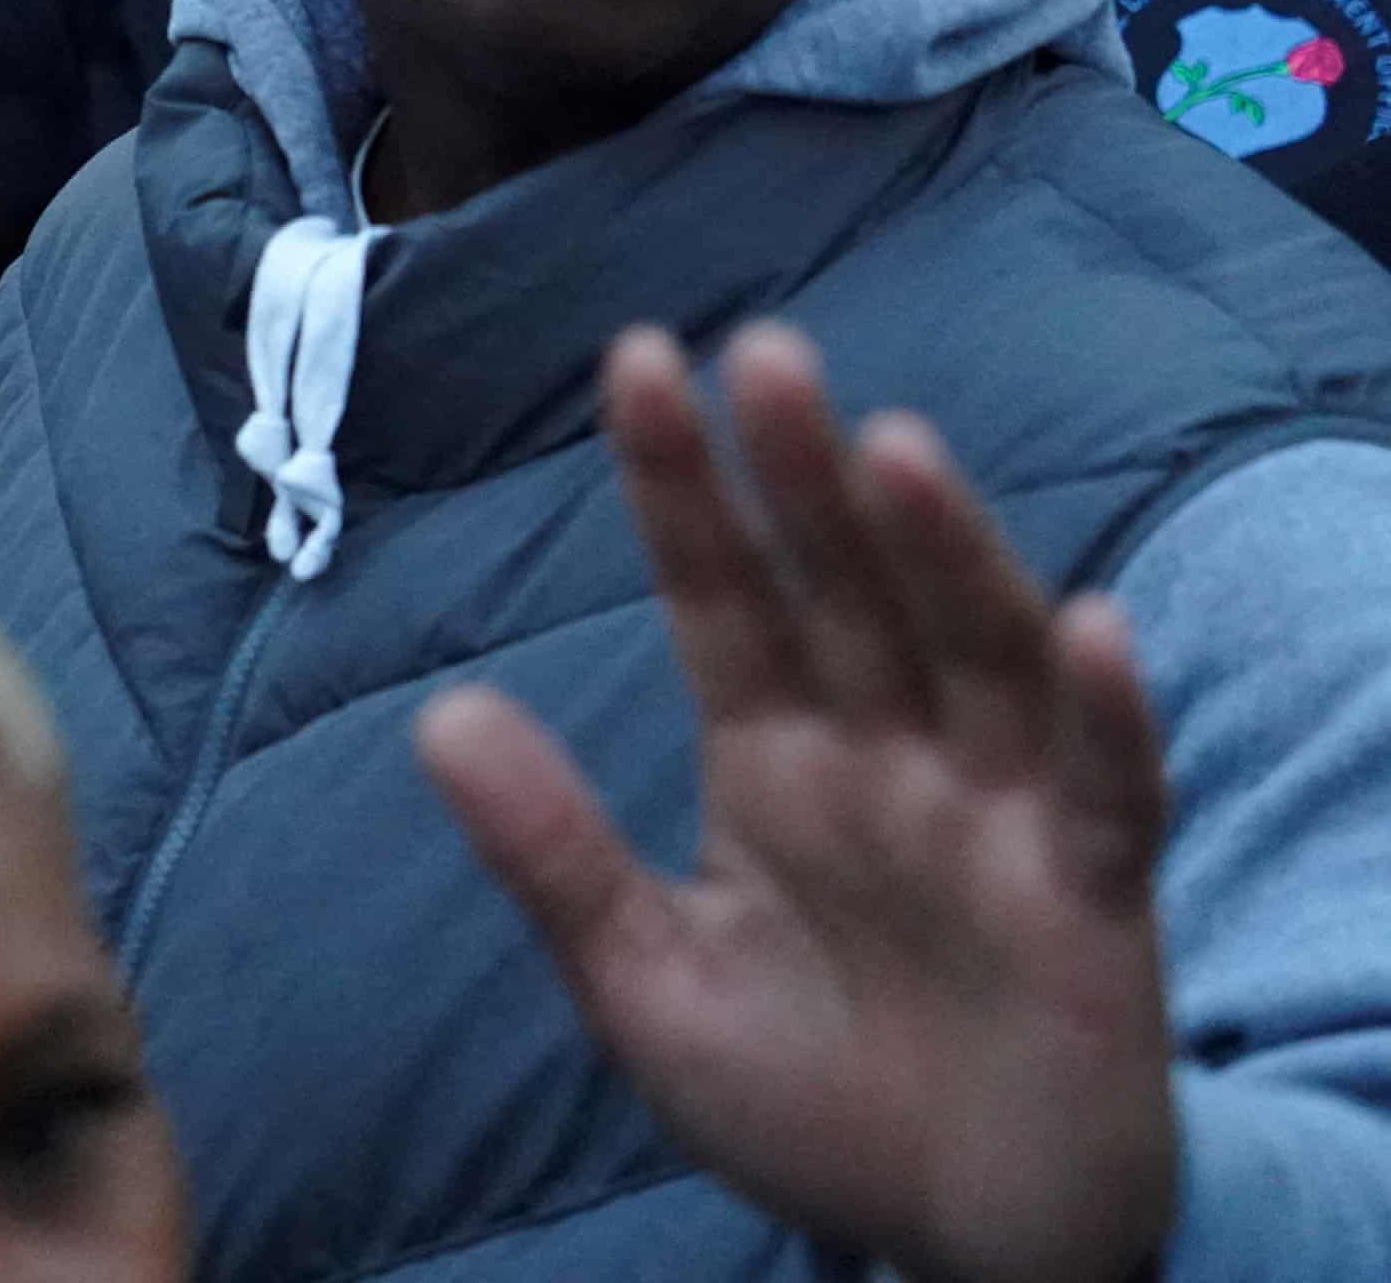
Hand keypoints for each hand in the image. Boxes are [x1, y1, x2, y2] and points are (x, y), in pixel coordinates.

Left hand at [417, 324, 1177, 1282]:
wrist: (954, 1248)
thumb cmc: (806, 1102)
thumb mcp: (647, 984)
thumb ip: (555, 854)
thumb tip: (437, 715)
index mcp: (772, 755)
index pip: (718, 591)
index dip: (682, 484)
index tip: (638, 361)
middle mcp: (884, 754)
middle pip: (845, 590)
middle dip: (803, 476)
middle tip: (765, 352)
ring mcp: (993, 816)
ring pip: (974, 653)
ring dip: (943, 552)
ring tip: (895, 448)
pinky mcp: (1091, 903)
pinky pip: (1107, 794)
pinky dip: (1105, 716)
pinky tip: (1092, 630)